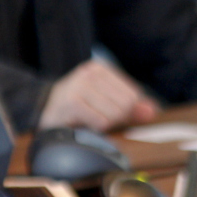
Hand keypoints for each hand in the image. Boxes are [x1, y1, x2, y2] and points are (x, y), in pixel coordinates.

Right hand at [40, 59, 158, 131]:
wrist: (43, 111)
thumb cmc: (78, 107)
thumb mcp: (106, 102)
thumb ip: (132, 106)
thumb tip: (153, 110)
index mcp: (101, 68)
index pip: (134, 94)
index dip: (126, 110)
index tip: (107, 111)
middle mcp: (90, 72)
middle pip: (126, 105)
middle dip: (115, 118)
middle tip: (96, 117)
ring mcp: (80, 85)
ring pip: (114, 114)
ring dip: (104, 124)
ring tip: (89, 119)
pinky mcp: (73, 101)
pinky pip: (101, 122)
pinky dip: (95, 128)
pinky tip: (82, 123)